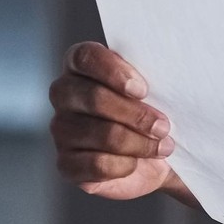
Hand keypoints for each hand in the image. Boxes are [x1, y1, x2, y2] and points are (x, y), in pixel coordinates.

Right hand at [49, 41, 176, 201]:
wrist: (155, 156)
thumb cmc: (150, 114)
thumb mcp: (154, 89)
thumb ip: (148, 78)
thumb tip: (160, 83)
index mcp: (80, 66)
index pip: (84, 57)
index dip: (114, 72)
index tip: (143, 90)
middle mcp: (64, 95)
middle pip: (94, 97)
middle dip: (136, 115)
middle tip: (162, 126)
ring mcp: (61, 129)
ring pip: (102, 134)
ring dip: (139, 143)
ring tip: (161, 147)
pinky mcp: (66, 164)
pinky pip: (97, 164)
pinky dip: (125, 166)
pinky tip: (135, 163)